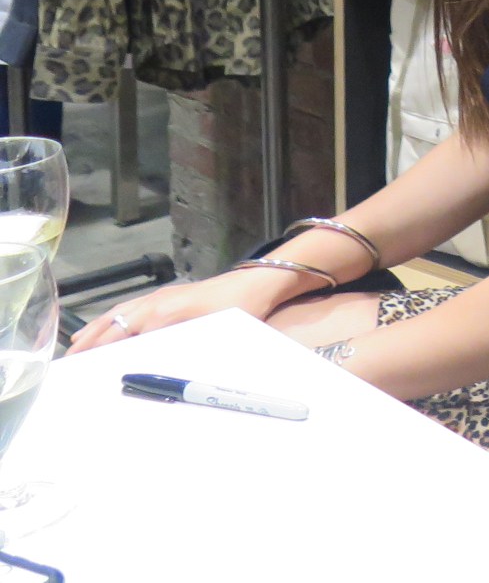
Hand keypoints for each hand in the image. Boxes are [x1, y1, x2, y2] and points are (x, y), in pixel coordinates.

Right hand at [68, 268, 292, 352]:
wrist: (256, 282)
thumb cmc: (238, 309)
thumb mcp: (211, 333)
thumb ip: (182, 352)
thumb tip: (157, 372)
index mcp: (162, 314)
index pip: (121, 338)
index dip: (100, 355)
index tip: (82, 372)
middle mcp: (154, 303)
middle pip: (112, 326)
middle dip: (88, 346)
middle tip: (67, 367)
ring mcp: (158, 297)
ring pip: (116, 316)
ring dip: (94, 333)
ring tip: (74, 351)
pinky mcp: (164, 295)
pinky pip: (128, 308)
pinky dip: (109, 320)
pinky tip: (101, 328)